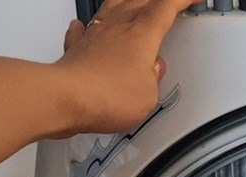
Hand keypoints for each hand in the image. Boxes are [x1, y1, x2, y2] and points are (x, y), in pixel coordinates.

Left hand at [54, 0, 194, 134]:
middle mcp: (117, 28)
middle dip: (156, 0)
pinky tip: (83, 26)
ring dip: (124, 3)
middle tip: (164, 3)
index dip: (182, 0)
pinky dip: (85, 27)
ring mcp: (94, 36)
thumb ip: (152, 80)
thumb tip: (151, 72)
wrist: (64, 98)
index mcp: (142, 34)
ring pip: (111, 7)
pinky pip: (81, 31)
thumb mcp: (148, 95)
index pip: (166, 7)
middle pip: (139, 1)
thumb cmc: (104, 94)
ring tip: (130, 2)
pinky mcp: (76, 50)